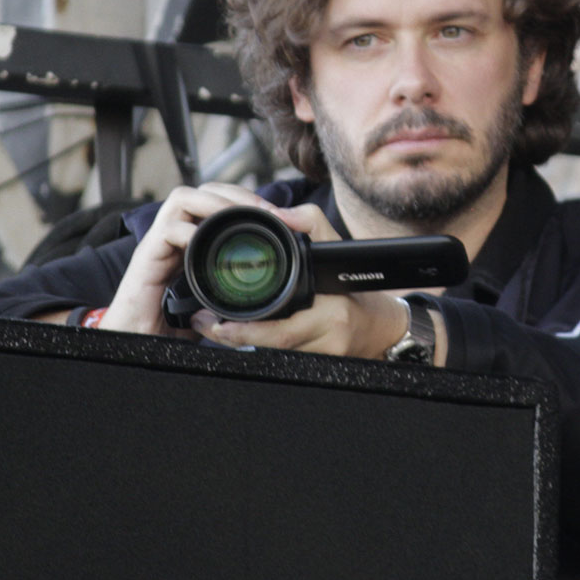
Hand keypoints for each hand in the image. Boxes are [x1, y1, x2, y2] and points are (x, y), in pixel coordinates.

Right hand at [98, 182, 280, 335]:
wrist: (136, 341)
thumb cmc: (168, 326)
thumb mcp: (209, 305)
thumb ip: (228, 294)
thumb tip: (259, 301)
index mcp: (191, 241)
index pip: (215, 201)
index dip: (244, 200)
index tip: (273, 215)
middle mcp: (173, 236)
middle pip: (202, 190)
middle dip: (234, 193)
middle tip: (263, 209)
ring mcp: (159, 243)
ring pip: (182, 198)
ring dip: (214, 201)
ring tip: (239, 215)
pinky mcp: (146, 257)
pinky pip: (167, 230)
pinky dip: (190, 230)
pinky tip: (208, 242)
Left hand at [187, 203, 413, 359]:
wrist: (376, 325)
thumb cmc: (352, 284)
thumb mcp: (335, 245)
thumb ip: (307, 223)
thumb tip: (275, 213)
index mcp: (331, 310)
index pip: (283, 329)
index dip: (248, 331)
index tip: (217, 322)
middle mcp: (327, 337)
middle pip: (272, 346)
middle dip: (233, 337)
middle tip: (203, 322)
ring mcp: (322, 355)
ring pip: (273, 355)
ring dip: (239, 342)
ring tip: (209, 326)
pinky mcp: (316, 366)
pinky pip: (280, 358)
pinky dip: (256, 346)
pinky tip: (235, 334)